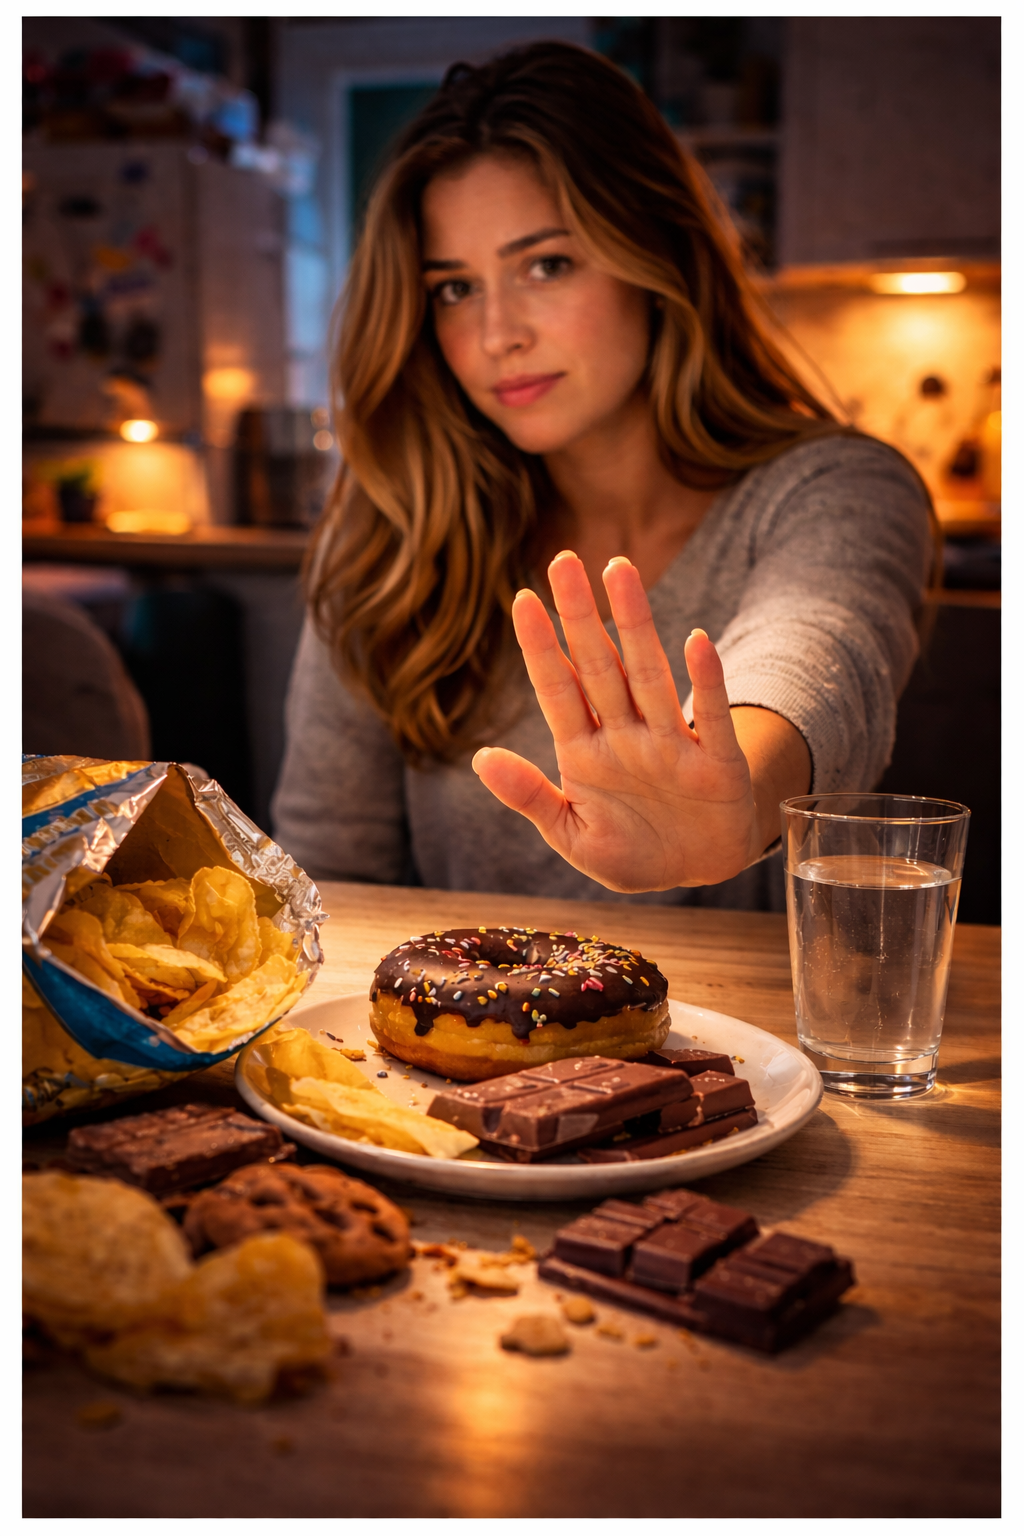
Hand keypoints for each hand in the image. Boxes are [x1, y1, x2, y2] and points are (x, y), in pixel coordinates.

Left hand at [472, 551, 796, 891]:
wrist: (697, 875)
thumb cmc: (631, 851)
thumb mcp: (572, 834)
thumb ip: (530, 796)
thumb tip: (480, 758)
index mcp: (585, 752)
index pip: (558, 689)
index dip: (540, 646)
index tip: (522, 599)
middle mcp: (627, 736)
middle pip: (600, 665)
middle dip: (581, 615)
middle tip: (563, 560)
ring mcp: (672, 745)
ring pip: (649, 674)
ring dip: (636, 624)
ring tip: (619, 571)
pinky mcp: (717, 764)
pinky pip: (712, 717)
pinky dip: (707, 682)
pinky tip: (696, 642)